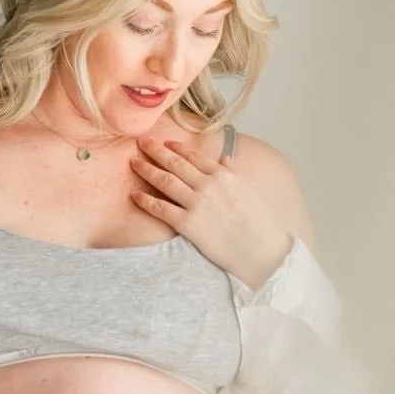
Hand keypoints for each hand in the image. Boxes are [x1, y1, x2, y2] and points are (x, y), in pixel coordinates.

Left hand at [129, 135, 291, 287]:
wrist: (261, 251)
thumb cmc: (259, 223)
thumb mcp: (248, 191)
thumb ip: (233, 173)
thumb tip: (226, 157)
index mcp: (223, 175)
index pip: (194, 156)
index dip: (176, 148)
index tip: (165, 143)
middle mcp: (208, 185)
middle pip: (175, 163)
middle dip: (156, 151)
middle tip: (141, 142)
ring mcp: (197, 204)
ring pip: (165, 181)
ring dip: (146, 170)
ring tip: (133, 162)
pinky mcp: (188, 224)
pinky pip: (160, 208)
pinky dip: (145, 200)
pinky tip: (134, 194)